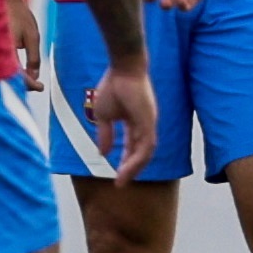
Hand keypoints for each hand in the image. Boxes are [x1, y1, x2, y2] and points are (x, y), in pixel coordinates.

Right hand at [6, 0, 42, 90]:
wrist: (5, 0)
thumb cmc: (19, 16)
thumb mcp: (32, 37)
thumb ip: (33, 58)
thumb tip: (34, 76)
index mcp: (8, 51)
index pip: (18, 75)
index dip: (30, 84)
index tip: (40, 87)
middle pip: (9, 77)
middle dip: (24, 84)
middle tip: (37, 85)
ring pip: (4, 72)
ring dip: (17, 78)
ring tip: (31, 79)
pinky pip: (2, 63)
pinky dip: (11, 70)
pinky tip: (19, 70)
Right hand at [87, 64, 156, 183]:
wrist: (122, 69)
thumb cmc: (113, 86)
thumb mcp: (104, 116)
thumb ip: (105, 135)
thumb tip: (103, 153)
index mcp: (135, 122)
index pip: (132, 146)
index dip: (124, 160)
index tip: (116, 174)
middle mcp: (145, 126)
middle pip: (140, 153)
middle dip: (130, 169)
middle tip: (120, 183)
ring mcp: (149, 125)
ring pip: (144, 154)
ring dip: (133, 169)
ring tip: (122, 180)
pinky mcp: (149, 123)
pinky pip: (145, 148)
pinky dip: (136, 160)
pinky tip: (125, 169)